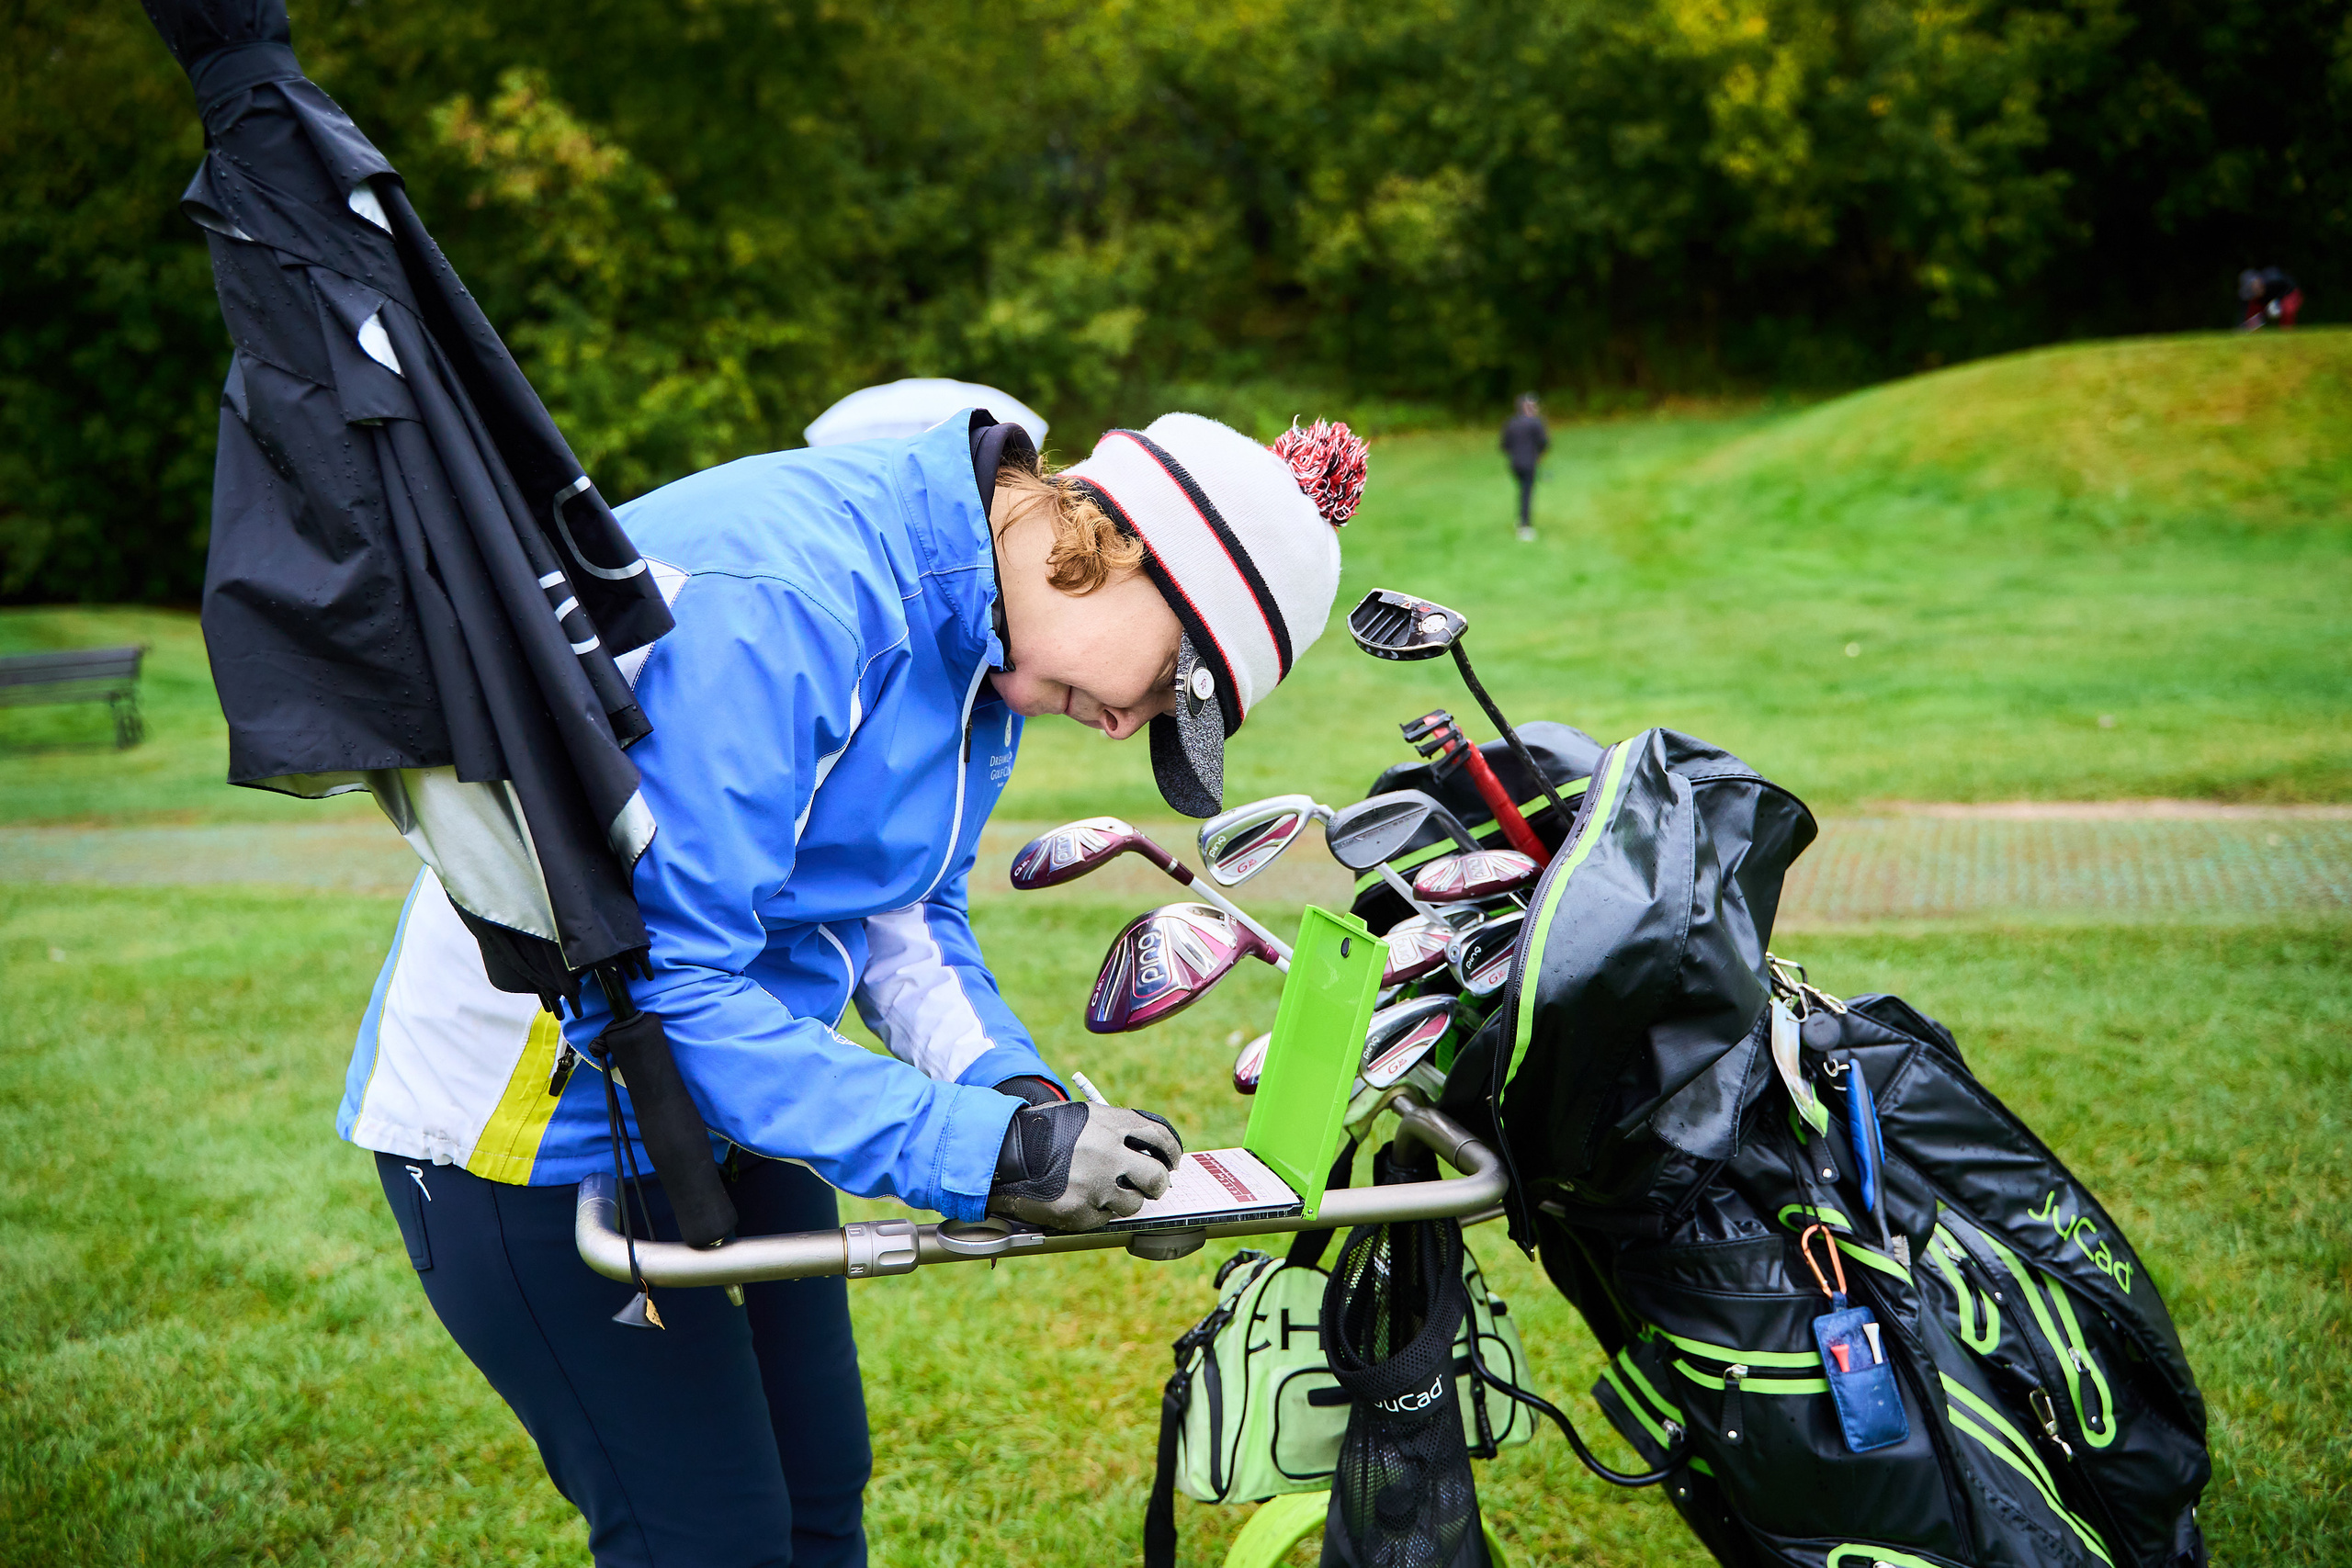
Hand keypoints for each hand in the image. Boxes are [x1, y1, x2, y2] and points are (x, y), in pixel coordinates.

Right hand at [988, 1100, 1181, 1230]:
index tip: (1173, 1160)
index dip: (1171, 1150)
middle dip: (1158, 1184)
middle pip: (1155, 1177)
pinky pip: (1104, 1218)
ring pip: (1132, 1203)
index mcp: (1110, 1124)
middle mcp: (1108, 1154)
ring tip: (1100, 1190)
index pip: (1159, 1137)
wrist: (1001, 1153)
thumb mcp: (1082, 1116)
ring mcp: (1095, 1186)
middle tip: (1153, 1185)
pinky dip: (1096, 1211)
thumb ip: (1115, 1128)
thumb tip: (1147, 1148)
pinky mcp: (1080, 1212)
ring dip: (1123, 1199)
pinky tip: (1078, 1199)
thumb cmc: (1041, 1132)